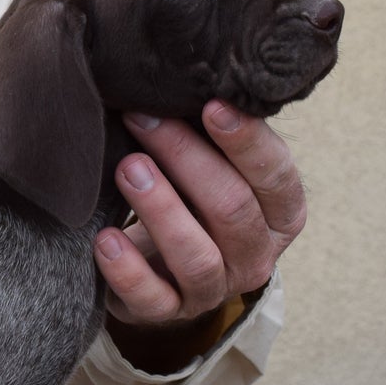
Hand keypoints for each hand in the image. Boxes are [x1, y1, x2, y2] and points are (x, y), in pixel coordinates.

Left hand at [91, 102, 305, 369]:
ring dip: (161, 209)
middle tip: (144, 118)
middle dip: (187, 159)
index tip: (210, 104)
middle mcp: (256, 255)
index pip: (276, 176)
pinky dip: (126, 270)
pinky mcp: (168, 313)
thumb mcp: (211, 164)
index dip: (245, 141)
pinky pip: (152, 299)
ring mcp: (214, 290)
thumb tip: (183, 72)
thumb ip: (212, 131)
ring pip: (197, 256)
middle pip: (232, 209)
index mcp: (281, 213)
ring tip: (127, 169)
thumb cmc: (190, 196)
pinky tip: (104, 238)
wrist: (159, 267)